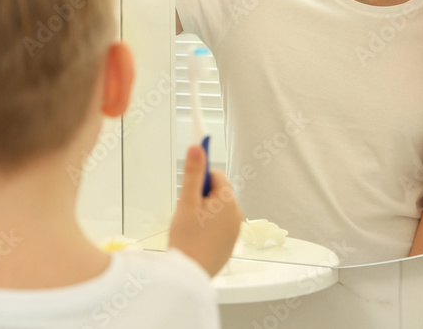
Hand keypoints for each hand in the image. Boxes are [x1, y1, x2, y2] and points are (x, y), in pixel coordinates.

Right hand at [168, 145, 242, 276]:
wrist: (189, 274)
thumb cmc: (187, 240)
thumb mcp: (186, 202)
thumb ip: (193, 173)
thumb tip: (197, 148)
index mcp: (228, 202)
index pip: (216, 175)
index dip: (200, 178)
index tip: (190, 180)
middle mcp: (236, 215)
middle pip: (216, 193)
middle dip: (200, 197)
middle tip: (186, 211)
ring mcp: (234, 231)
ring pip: (216, 210)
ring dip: (203, 212)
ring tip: (189, 226)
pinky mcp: (229, 244)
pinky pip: (218, 226)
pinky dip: (207, 227)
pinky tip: (195, 237)